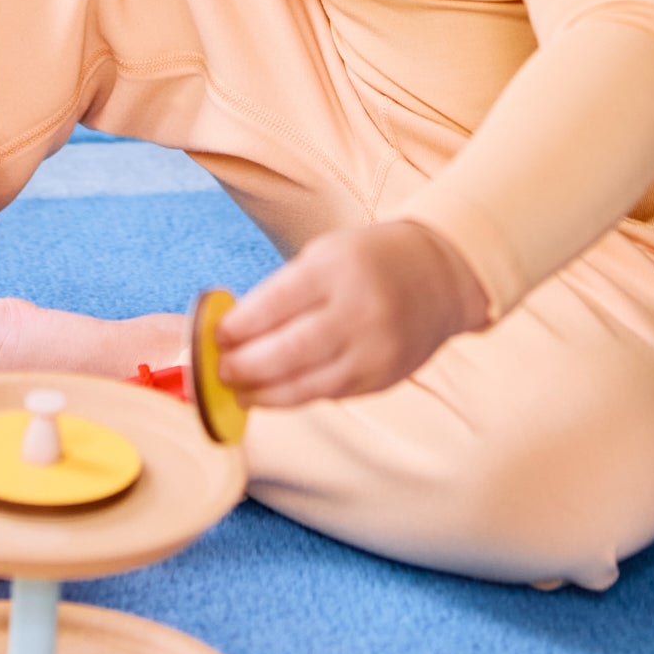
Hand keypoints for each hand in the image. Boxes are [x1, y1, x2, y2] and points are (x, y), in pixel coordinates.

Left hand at [213, 221, 488, 406]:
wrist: (438, 277)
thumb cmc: (367, 261)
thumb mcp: (325, 256)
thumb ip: (282, 292)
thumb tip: (231, 333)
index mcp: (339, 269)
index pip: (277, 303)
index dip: (240, 325)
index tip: (215, 335)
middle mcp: (360, 311)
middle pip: (289, 351)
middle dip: (245, 365)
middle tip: (217, 370)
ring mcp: (374, 350)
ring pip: (306, 384)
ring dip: (262, 392)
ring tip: (236, 389)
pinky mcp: (382, 378)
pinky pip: (328, 395)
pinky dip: (293, 397)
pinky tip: (269, 395)